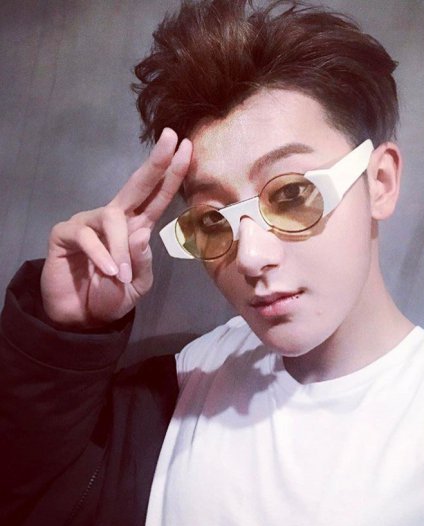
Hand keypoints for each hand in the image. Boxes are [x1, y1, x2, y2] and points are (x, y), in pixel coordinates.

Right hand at [40, 128, 191, 327]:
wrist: (80, 317)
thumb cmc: (111, 296)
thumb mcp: (136, 284)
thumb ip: (141, 262)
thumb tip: (142, 233)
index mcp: (137, 228)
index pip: (158, 198)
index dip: (172, 174)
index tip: (185, 148)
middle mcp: (115, 219)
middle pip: (138, 185)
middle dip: (156, 163)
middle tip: (170, 138)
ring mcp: (90, 223)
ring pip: (113, 217)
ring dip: (121, 247)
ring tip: (121, 276)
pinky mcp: (66, 233)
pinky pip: (88, 237)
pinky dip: (101, 256)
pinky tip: (107, 272)